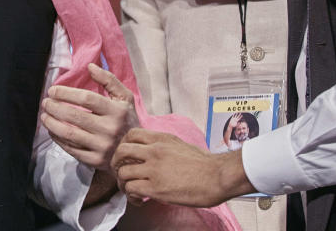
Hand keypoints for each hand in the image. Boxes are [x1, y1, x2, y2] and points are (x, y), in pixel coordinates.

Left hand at [40, 62, 139, 171]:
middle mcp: (109, 130)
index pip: (86, 99)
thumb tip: (90, 66)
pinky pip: (71, 149)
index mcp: (116, 112)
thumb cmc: (127, 120)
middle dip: (55, 108)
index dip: (66, 93)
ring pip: (70, 134)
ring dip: (52, 124)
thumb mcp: (125, 98)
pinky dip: (58, 139)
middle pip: (75, 116)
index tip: (52, 90)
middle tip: (45, 103)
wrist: (137, 153)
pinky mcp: (95, 161)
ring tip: (44, 116)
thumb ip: (109, 80)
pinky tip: (52, 130)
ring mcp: (102, 147)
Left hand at [111, 128, 254, 207]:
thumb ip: (163, 146)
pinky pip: (132, 190)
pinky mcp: (156, 188)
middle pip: (120, 152)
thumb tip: (152, 153)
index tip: (125, 156)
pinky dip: (131, 196)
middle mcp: (153, 151)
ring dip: (122, 184)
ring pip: (123, 173)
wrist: (219, 176)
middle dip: (116, 164)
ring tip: (129, 190)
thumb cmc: (205, 164)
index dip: (123, 145)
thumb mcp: (180, 145)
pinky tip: (139, 200)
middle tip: (119, 173)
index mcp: (160, 139)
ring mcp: (153, 169)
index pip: (131, 135)